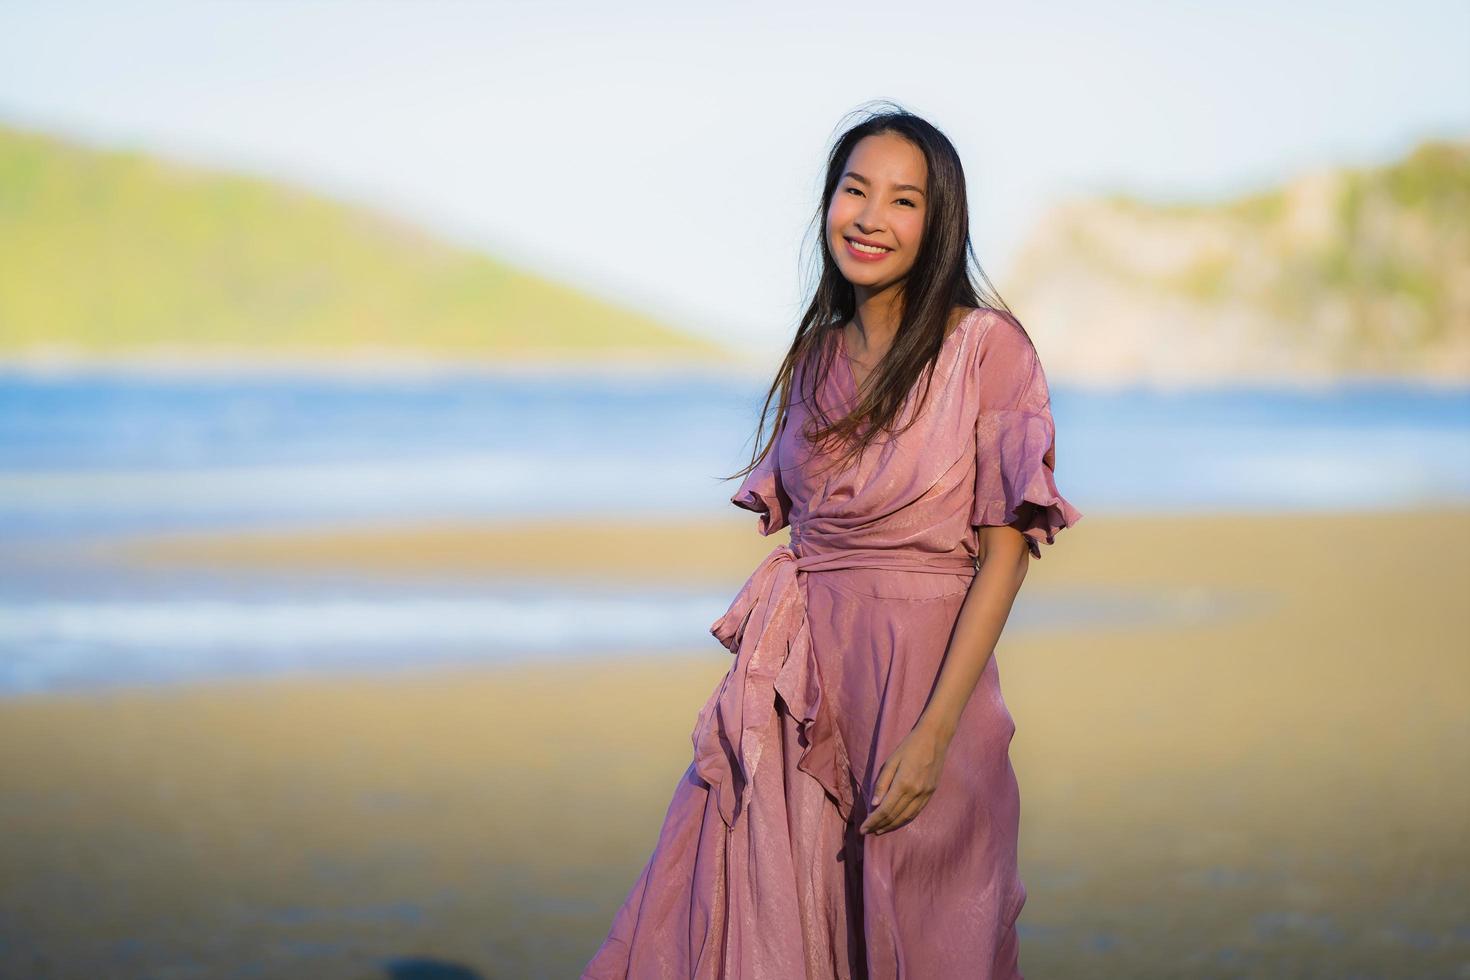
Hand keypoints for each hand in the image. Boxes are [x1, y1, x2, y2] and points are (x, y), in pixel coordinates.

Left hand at [858, 718, 951, 835]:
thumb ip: (882, 783)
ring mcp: (925, 794)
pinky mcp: (930, 793)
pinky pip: (916, 812)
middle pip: (894, 816)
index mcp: (903, 784)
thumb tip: (874, 804)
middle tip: (867, 832)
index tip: (862, 829)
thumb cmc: (909, 747)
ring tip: (879, 830)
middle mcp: (915, 793)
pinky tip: (896, 822)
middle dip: (879, 826)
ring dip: (892, 826)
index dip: (873, 821)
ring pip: (906, 817)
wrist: (934, 739)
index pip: (885, 810)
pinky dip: (904, 820)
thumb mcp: (891, 761)